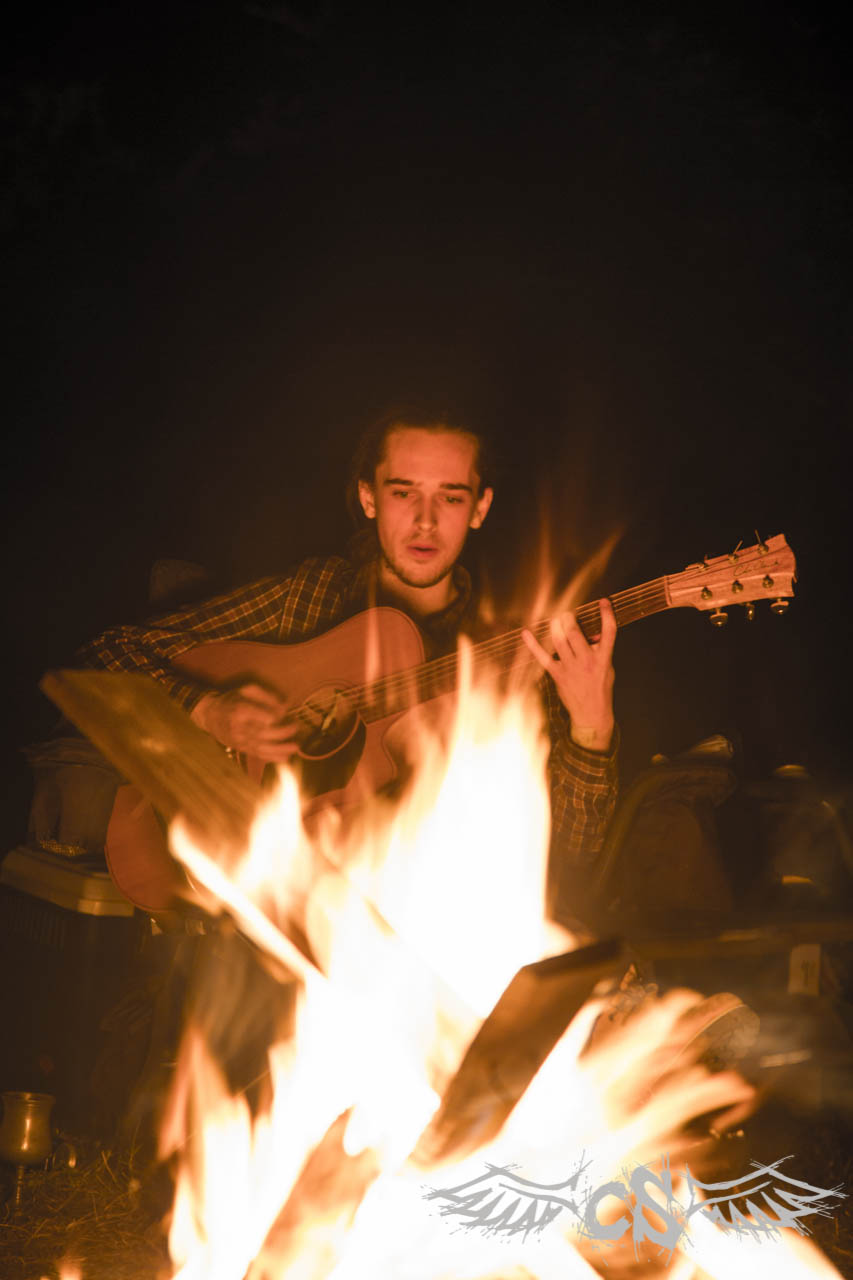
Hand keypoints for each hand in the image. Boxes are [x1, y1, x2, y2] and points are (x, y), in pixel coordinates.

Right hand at [191, 682, 300, 761]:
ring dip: (281, 749)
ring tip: (295, 746)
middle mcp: (239, 727)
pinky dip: (273, 758)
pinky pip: (258, 755)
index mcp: (240, 710)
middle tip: (296, 726)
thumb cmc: (232, 701)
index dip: (275, 717)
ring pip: (262, 747)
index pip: (260, 716)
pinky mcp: (241, 749)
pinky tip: (286, 757)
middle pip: (263, 733)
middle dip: (283, 732)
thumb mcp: (247, 690)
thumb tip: (285, 707)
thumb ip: (267, 696)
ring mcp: (239, 740)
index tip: (285, 713)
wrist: (210, 716)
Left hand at [522, 598, 615, 751]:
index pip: (609, 632)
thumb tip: (590, 632)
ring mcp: (571, 668)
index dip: (606, 614)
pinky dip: (533, 645)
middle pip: (575, 633)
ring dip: (555, 626)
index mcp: (604, 658)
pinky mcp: (558, 675)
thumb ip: (599, 650)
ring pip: (559, 641)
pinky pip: (543, 657)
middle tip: (567, 614)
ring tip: (556, 619)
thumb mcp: (607, 667)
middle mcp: (587, 661)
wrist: (592, 713)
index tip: (603, 602)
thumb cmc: (600, 687)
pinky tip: (526, 633)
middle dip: (568, 619)